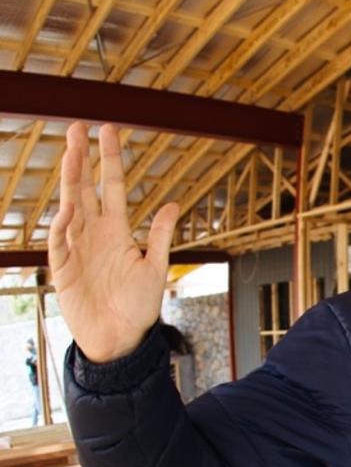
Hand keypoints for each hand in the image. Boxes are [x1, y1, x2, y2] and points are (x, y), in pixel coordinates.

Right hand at [48, 123, 178, 362]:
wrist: (119, 338)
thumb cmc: (138, 306)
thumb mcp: (155, 268)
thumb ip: (162, 236)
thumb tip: (174, 203)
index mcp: (117, 231)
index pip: (112, 187)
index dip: (109, 160)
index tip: (108, 131)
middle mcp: (94, 233)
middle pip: (85, 188)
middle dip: (81, 159)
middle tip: (77, 128)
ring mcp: (76, 248)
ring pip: (70, 206)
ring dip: (70, 181)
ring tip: (71, 154)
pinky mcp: (63, 268)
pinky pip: (60, 242)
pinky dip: (63, 226)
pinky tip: (69, 208)